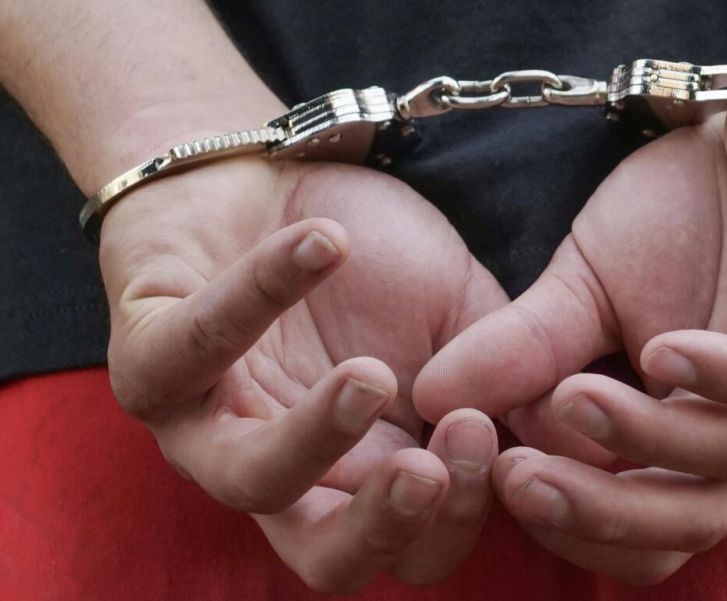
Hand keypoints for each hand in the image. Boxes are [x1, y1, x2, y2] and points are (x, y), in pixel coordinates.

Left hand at [99, 157, 508, 591]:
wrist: (271, 169)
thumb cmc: (373, 250)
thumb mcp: (464, 308)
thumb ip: (512, 367)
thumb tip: (579, 427)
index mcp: (365, 472)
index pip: (416, 548)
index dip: (460, 516)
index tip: (498, 437)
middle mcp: (284, 471)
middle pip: (326, 558)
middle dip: (387, 527)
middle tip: (436, 464)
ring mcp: (209, 423)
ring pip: (248, 479)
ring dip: (316, 438)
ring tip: (371, 377)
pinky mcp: (146, 358)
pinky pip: (188, 350)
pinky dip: (259, 294)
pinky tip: (326, 246)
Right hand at [415, 95, 726, 580]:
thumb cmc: (683, 210)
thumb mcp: (582, 286)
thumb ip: (523, 348)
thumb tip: (430, 395)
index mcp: (715, 439)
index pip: (654, 531)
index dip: (579, 526)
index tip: (498, 480)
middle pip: (699, 519)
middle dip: (603, 512)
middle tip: (517, 479)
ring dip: (650, 438)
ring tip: (571, 399)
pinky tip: (659, 352)